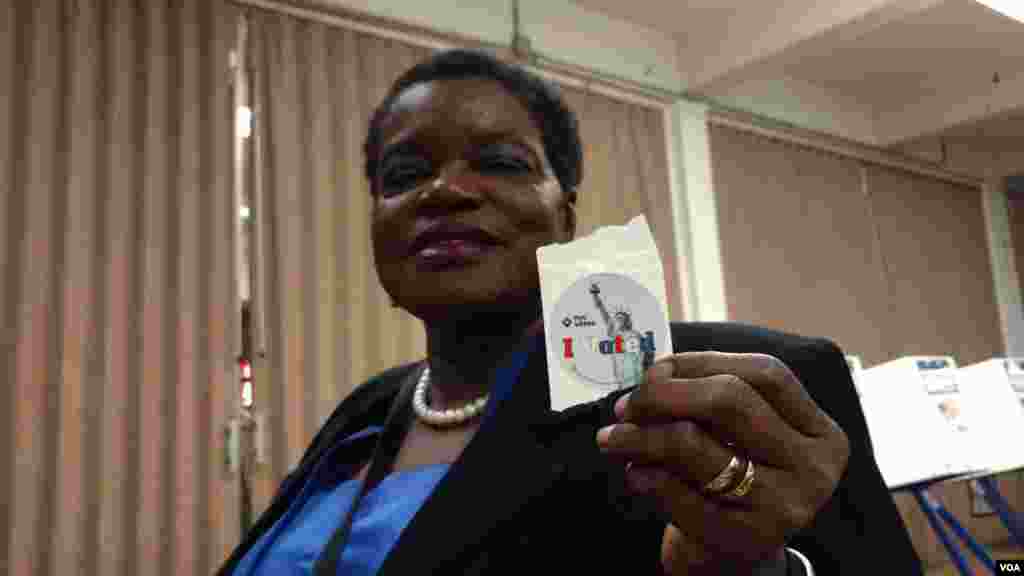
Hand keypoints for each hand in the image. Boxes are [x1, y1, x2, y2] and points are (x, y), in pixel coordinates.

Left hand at [595, 352, 849, 574]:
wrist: (736, 558)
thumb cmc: (735, 479)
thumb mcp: (741, 438)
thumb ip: (711, 397)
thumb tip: (651, 377)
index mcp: (821, 432)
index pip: (765, 373)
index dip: (703, 363)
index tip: (655, 371)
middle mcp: (813, 469)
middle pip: (730, 401)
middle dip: (664, 394)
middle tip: (625, 406)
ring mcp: (783, 507)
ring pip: (694, 443)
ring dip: (639, 434)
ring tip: (611, 437)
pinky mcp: (744, 540)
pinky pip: (676, 492)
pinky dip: (644, 475)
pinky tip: (633, 471)